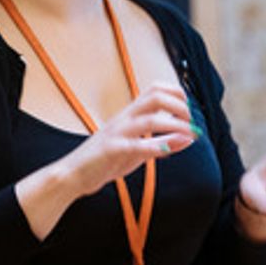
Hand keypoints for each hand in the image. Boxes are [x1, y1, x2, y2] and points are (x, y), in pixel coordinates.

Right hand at [56, 82, 198, 196]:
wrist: (73, 174)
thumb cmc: (105, 160)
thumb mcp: (139, 150)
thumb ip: (162, 142)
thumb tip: (189, 137)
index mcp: (129, 115)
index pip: (156, 90)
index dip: (177, 94)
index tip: (190, 110)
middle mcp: (124, 118)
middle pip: (155, 97)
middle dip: (179, 106)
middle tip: (192, 121)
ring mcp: (117, 133)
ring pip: (149, 120)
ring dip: (174, 125)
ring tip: (190, 135)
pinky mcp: (111, 150)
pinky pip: (136, 145)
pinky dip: (155, 146)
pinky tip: (169, 150)